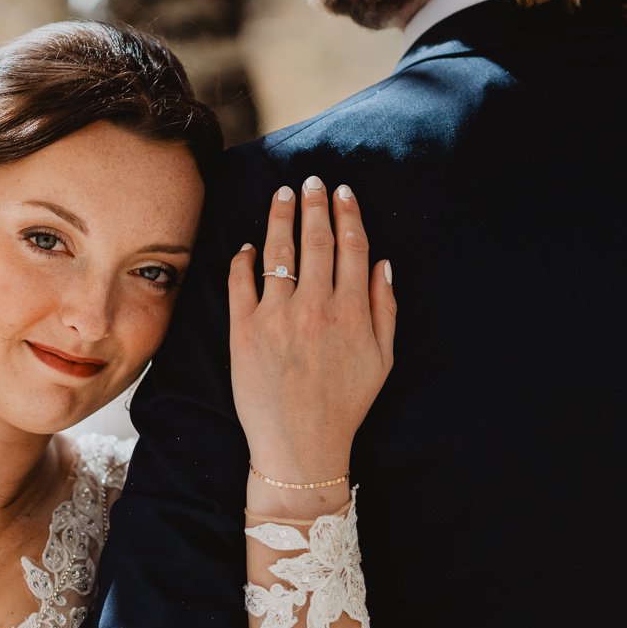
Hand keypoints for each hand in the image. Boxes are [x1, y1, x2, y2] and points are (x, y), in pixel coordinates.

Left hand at [228, 177, 395, 482]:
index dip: (347, 215)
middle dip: (314, 205)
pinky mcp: (243, 331)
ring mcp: (276, 317)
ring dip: (280, 218)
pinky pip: (241, 282)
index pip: (351, 248)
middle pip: (315, 242)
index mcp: (351, 313)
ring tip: (281, 195)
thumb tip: (383, 264)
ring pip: (278, 253)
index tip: (342, 191)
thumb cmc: (345, 405)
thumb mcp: (382, 360)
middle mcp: (314, 308)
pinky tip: (248, 245)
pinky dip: (244, 258)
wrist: (300, 446)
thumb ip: (385, 309)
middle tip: (311, 181)